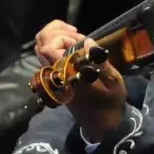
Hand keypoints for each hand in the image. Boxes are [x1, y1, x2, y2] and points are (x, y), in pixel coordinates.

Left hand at [33, 20, 125, 141]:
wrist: (100, 123)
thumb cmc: (110, 101)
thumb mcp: (113, 81)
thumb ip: (100, 61)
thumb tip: (88, 41)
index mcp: (67, 74)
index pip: (47, 47)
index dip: (62, 36)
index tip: (82, 39)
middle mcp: (55, 73)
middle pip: (40, 42)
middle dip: (57, 30)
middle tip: (78, 36)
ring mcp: (52, 75)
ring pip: (40, 47)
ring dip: (56, 36)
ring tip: (77, 40)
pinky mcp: (54, 77)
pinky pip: (46, 55)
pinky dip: (56, 45)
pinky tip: (74, 48)